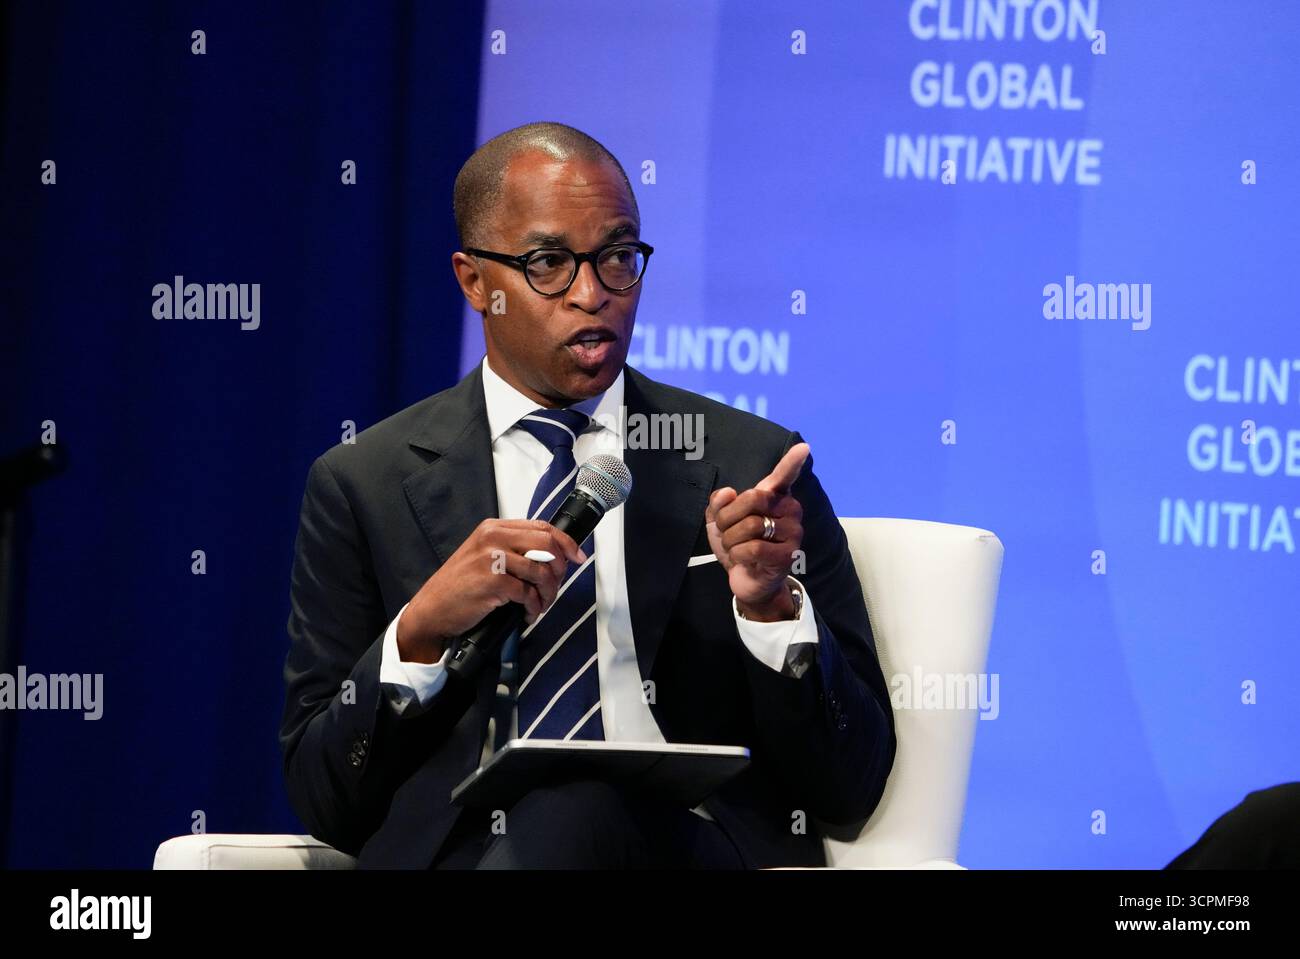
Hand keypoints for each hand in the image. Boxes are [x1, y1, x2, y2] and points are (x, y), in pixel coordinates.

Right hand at [396, 519, 586, 662]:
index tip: (578, 557)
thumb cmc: (460, 586)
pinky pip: (528, 593)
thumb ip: (512, 549)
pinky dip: (533, 607)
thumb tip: (552, 556)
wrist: (432, 609)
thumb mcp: (483, 555)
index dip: (566, 542)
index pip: (543, 526)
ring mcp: (491, 558)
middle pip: (548, 544)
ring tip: (539, 605)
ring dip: (547, 594)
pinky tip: (526, 614)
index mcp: (494, 527)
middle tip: (554, 587)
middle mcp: (493, 537)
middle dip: (559, 569)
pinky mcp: (492, 581)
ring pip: (541, 571)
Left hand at [705, 442, 809, 620]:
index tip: (803, 447)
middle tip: (726, 531)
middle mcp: (789, 511)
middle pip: (752, 498)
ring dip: (731, 540)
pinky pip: (753, 548)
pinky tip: (742, 560)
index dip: (792, 462)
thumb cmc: (737, 545)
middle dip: (728, 517)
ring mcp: (793, 533)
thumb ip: (719, 503)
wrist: (746, 579)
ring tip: (735, 548)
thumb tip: (728, 492)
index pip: (784, 476)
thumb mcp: (719, 522)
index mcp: (774, 498)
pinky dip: (737, 555)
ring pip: (750, 526)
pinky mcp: (788, 555)